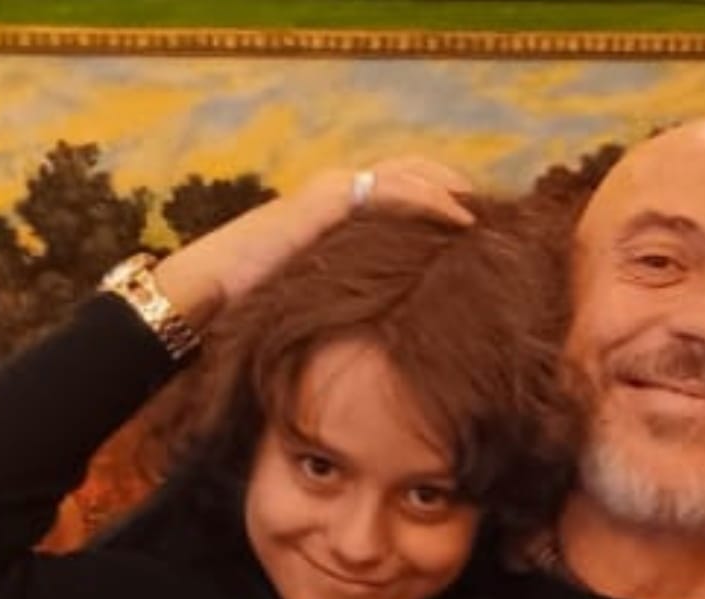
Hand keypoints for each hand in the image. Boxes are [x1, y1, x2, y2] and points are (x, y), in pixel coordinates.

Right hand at [155, 156, 473, 307]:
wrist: (214, 287)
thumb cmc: (255, 300)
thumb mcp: (317, 293)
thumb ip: (349, 291)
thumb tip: (383, 322)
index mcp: (336, 209)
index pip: (397, 187)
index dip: (437, 197)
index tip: (471, 223)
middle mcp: (337, 189)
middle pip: (411, 170)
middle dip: (453, 184)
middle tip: (490, 211)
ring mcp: (334, 188)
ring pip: (410, 173)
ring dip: (452, 188)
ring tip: (484, 212)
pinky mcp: (331, 197)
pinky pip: (394, 189)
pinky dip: (432, 199)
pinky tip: (462, 218)